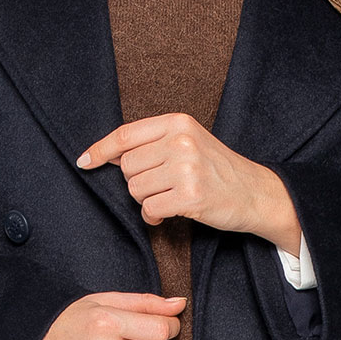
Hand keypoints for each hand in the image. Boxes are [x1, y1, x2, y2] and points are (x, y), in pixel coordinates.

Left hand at [76, 115, 302, 258]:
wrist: (255, 193)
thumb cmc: (217, 170)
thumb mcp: (188, 142)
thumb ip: (153, 143)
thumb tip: (109, 155)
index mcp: (178, 122)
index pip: (126, 135)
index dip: (101, 150)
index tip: (84, 161)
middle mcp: (181, 141)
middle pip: (127, 167)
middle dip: (137, 183)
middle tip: (159, 187)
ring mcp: (186, 168)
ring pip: (136, 189)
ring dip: (146, 201)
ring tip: (169, 199)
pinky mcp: (190, 196)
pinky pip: (149, 210)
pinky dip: (154, 217)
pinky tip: (169, 214)